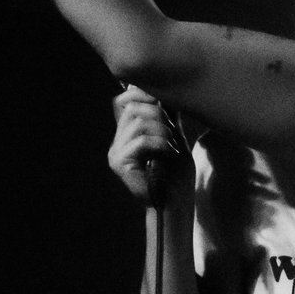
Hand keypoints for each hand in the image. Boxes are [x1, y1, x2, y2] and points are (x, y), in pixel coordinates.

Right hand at [110, 85, 192, 206]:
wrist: (176, 203)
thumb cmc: (177, 173)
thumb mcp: (175, 136)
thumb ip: (168, 115)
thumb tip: (168, 90)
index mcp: (129, 132)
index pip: (124, 99)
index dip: (143, 94)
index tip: (166, 106)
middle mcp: (118, 141)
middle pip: (132, 106)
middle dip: (159, 114)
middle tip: (172, 133)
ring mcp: (116, 152)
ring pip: (138, 122)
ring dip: (163, 131)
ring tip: (172, 147)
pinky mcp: (120, 164)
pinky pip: (141, 140)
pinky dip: (161, 144)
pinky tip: (170, 154)